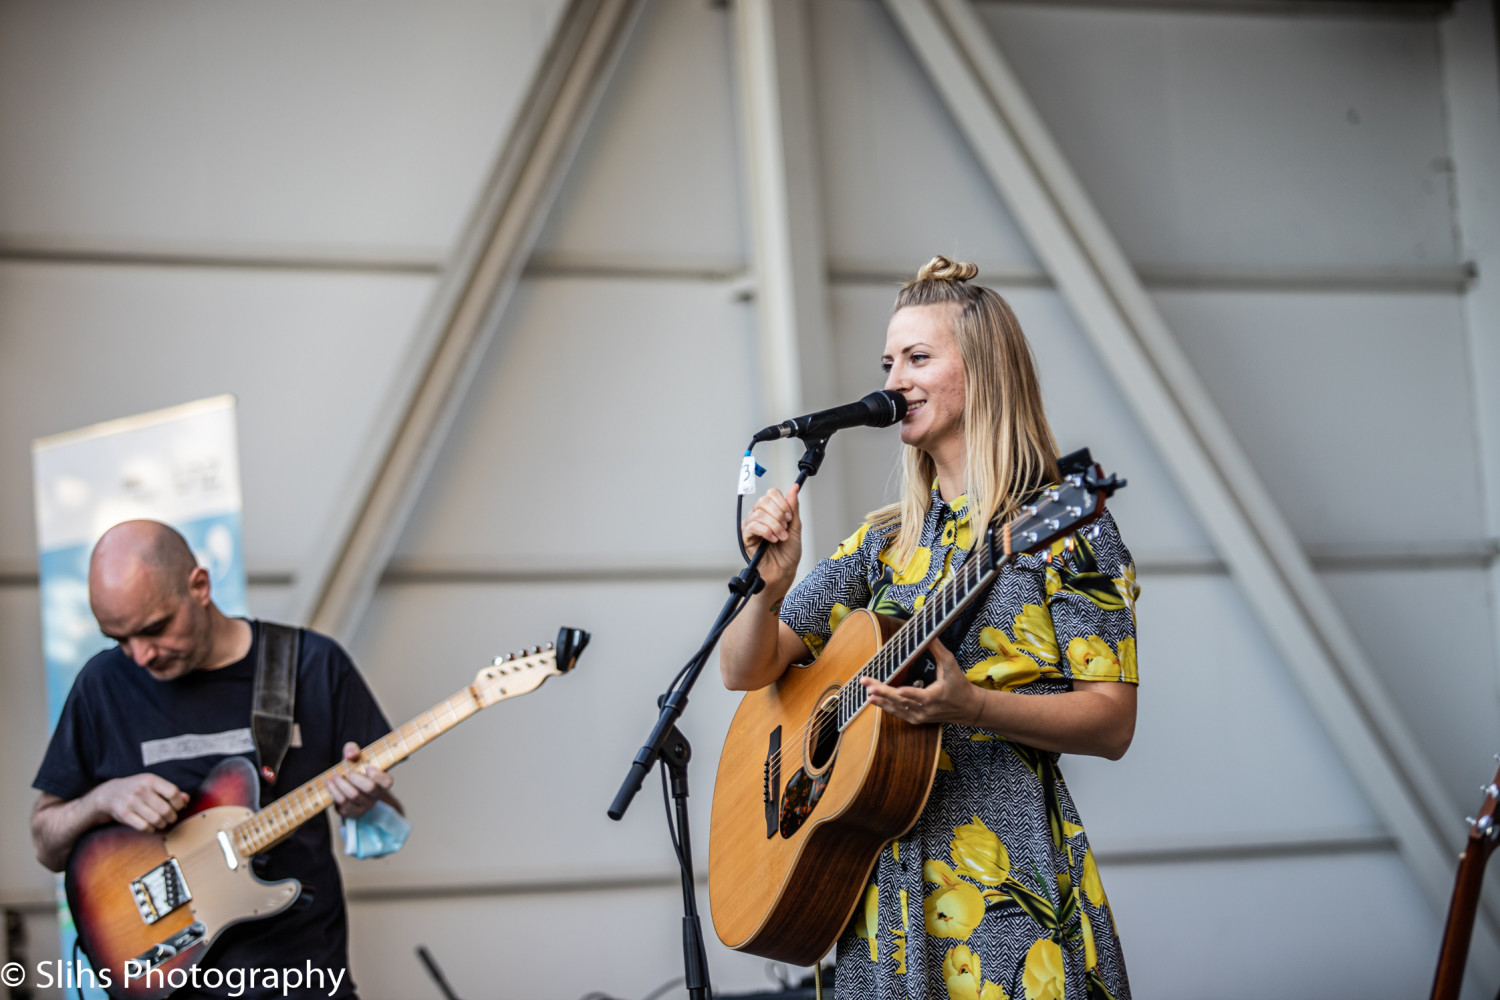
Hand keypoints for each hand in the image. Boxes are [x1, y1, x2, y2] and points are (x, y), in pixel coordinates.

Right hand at [90, 774, 188, 831]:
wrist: (109, 793)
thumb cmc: (137, 789)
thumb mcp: (153, 784)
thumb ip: (170, 791)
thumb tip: (186, 799)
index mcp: (151, 780)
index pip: (172, 792)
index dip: (179, 803)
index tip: (178, 807)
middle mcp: (141, 790)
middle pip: (165, 809)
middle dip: (172, 817)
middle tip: (171, 818)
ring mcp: (131, 802)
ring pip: (156, 819)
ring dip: (162, 824)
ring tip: (162, 822)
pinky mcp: (124, 814)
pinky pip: (144, 827)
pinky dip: (151, 829)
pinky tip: (151, 826)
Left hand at [326, 742, 393, 819]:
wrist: (346, 787)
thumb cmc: (353, 769)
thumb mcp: (353, 757)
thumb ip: (352, 749)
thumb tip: (351, 755)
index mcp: (382, 781)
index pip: (387, 781)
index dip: (378, 775)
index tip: (367, 768)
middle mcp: (376, 796)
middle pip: (370, 787)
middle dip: (355, 777)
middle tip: (347, 772)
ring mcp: (365, 806)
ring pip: (353, 796)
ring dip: (341, 784)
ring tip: (334, 777)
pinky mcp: (353, 813)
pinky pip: (343, 805)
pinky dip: (334, 792)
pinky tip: (330, 785)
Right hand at [741, 484, 802, 590]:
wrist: (784, 570)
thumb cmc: (789, 552)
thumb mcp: (795, 526)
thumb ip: (793, 507)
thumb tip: (794, 487)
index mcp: (771, 511)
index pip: (771, 494)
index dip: (782, 503)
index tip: (790, 516)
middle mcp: (760, 515)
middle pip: (764, 501)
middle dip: (778, 514)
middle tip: (785, 527)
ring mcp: (752, 525)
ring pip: (759, 513)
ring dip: (774, 525)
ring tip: (781, 537)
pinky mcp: (746, 536)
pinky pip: (752, 526)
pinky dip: (765, 531)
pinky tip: (772, 539)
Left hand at [861, 638, 982, 725]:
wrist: (967, 708)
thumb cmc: (959, 685)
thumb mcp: (951, 666)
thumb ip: (938, 650)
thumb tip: (928, 634)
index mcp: (935, 697)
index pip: (920, 696)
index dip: (909, 694)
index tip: (899, 690)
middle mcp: (926, 710)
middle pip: (901, 702)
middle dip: (883, 692)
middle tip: (868, 684)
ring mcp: (920, 717)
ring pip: (897, 709)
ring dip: (881, 700)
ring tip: (867, 691)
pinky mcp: (917, 720)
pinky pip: (898, 713)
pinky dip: (886, 706)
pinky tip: (874, 699)